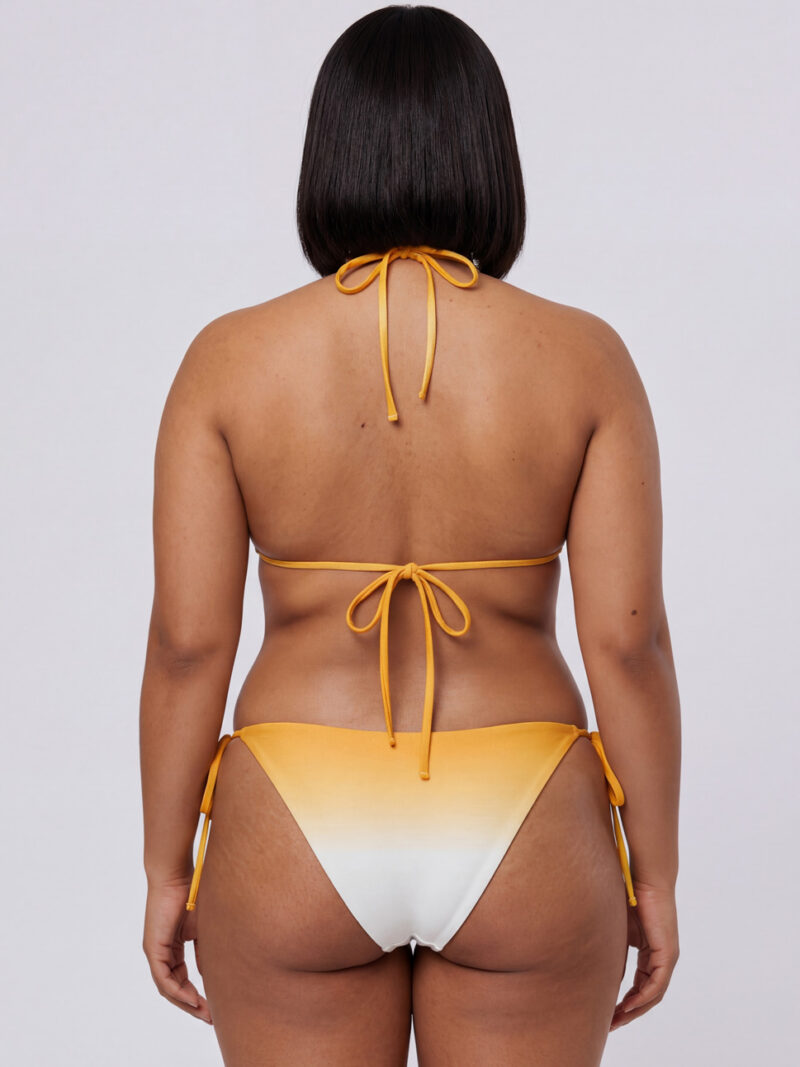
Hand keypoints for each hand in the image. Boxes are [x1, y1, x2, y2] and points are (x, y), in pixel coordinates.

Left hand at [142, 877, 212, 1024]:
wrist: (176, 875)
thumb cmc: (191, 893)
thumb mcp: (203, 928)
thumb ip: (205, 950)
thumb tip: (209, 972)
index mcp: (172, 947)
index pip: (182, 979)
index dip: (197, 995)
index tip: (214, 1006)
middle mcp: (160, 953)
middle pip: (174, 989)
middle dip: (193, 1005)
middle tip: (211, 1018)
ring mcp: (155, 952)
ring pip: (168, 988)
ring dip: (186, 1003)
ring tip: (205, 1013)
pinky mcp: (153, 949)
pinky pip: (164, 980)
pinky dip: (178, 992)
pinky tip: (193, 999)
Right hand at [610, 882, 678, 1030]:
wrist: (647, 880)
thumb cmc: (631, 896)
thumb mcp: (618, 930)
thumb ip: (613, 951)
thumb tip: (600, 972)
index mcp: (651, 953)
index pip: (640, 985)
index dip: (625, 1001)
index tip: (609, 1012)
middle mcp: (663, 959)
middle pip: (648, 995)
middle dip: (629, 1012)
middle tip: (611, 1025)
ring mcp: (667, 957)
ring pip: (653, 994)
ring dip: (635, 1010)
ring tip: (617, 1020)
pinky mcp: (667, 953)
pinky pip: (657, 984)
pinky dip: (642, 997)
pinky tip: (628, 1005)